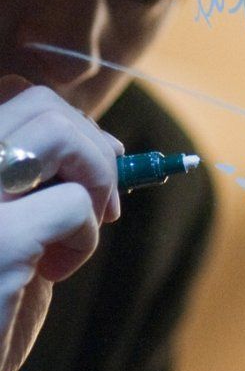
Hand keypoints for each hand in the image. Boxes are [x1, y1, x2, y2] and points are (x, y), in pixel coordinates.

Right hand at [0, 77, 122, 370]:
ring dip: (94, 179)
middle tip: (106, 201)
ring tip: (87, 228)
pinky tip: (53, 274)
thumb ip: (37, 185)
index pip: (15, 95)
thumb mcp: (12, 230)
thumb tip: (103, 144)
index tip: (98, 162)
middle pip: (41, 106)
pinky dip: (85, 239)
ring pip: (59, 134)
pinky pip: (75, 207)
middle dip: (94, 148)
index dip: (69, 121)